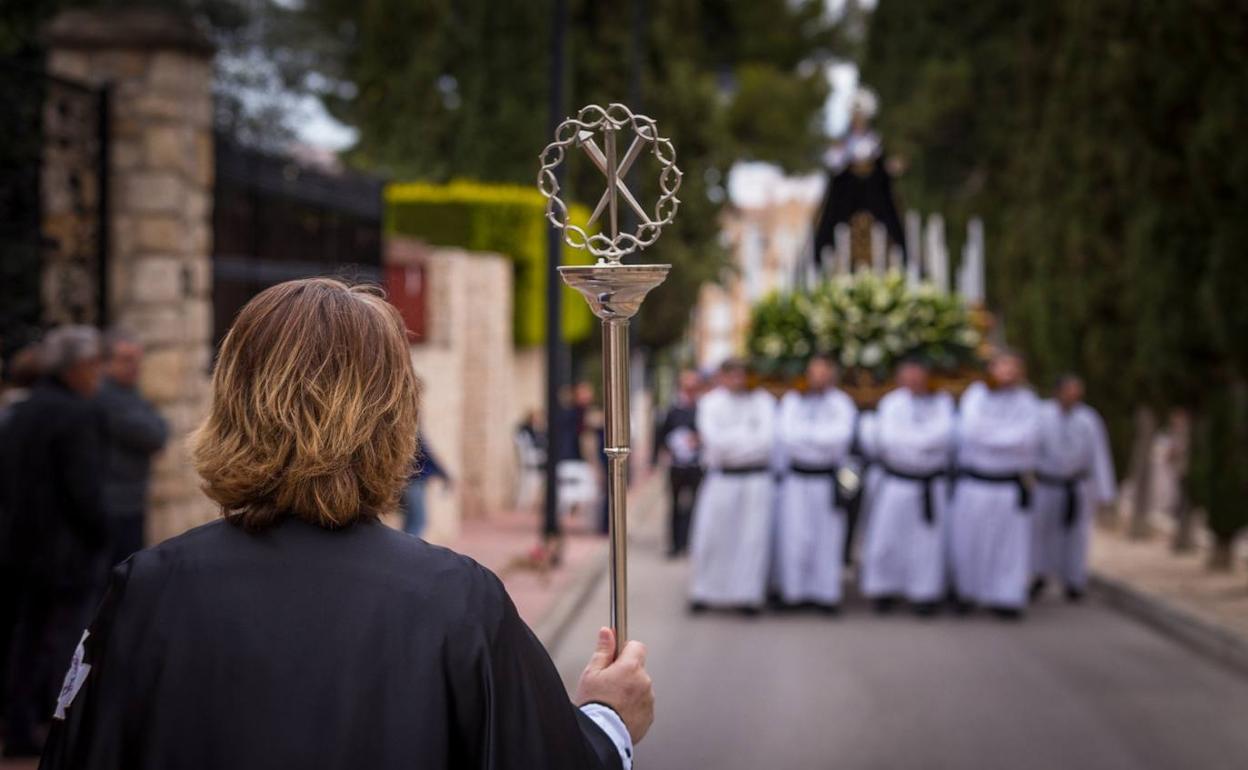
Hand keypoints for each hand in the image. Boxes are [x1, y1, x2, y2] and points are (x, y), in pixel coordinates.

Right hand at [575, 627, 653, 743]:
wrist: (600, 735)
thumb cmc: (594, 704)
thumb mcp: (592, 673)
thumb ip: (603, 650)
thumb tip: (607, 632)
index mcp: (631, 667)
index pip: (637, 646)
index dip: (625, 649)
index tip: (616, 657)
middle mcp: (644, 681)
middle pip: (638, 668)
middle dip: (626, 672)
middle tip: (608, 684)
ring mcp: (648, 700)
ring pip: (641, 687)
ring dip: (630, 690)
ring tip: (612, 702)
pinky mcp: (649, 716)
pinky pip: (642, 704)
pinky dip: (633, 706)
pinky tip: (619, 712)